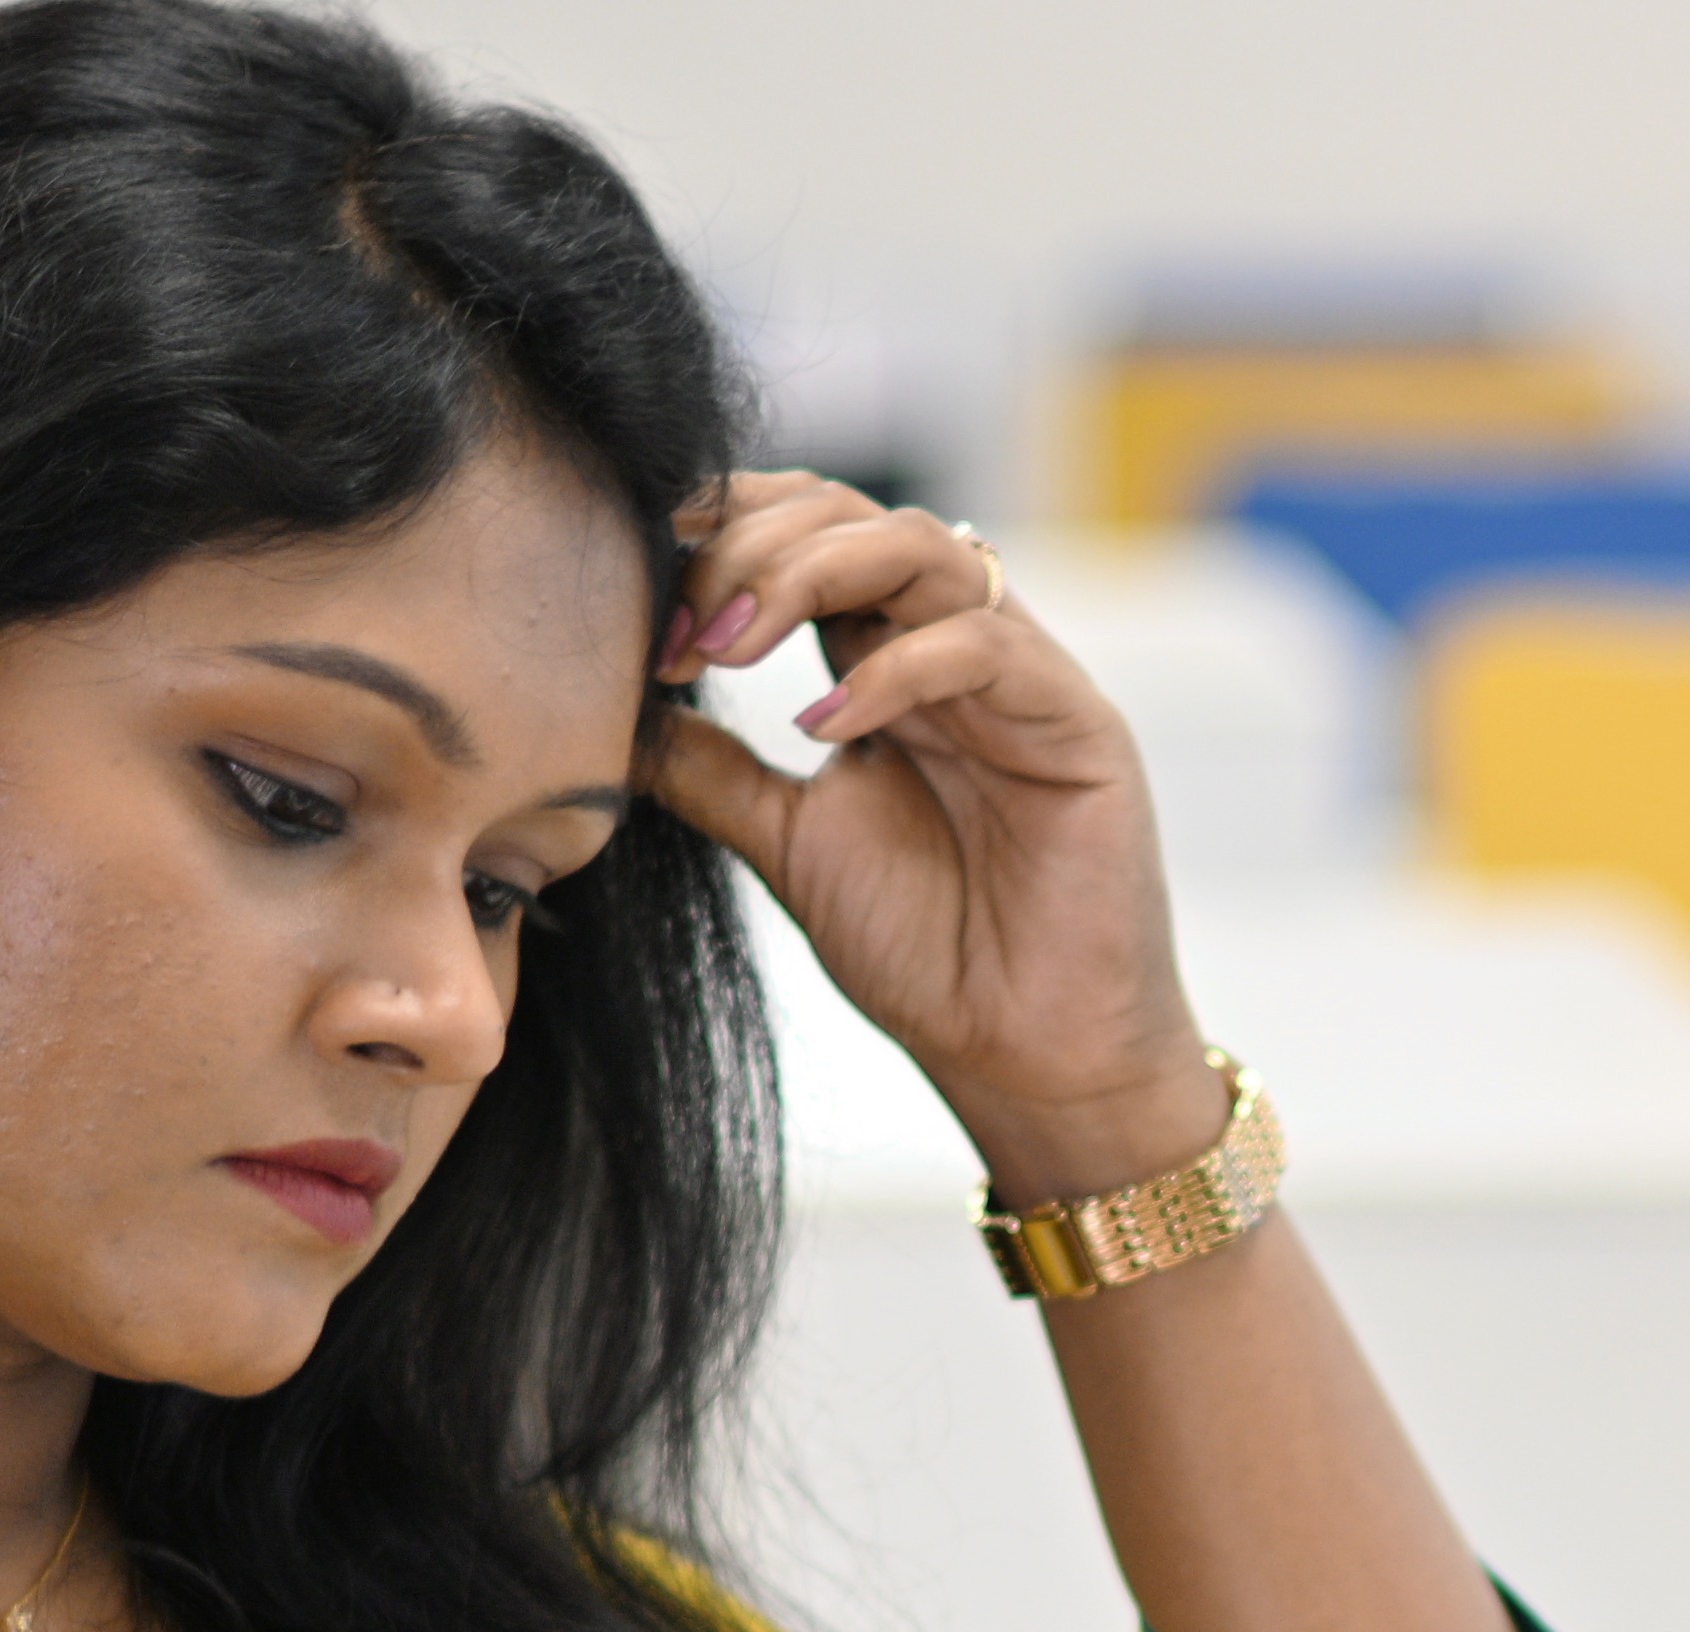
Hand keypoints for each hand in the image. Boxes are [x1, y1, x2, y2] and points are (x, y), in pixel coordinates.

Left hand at [639, 474, 1221, 1203]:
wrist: (1028, 1058)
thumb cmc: (927, 953)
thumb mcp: (785, 841)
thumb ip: (711, 769)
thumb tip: (611, 715)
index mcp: (886, 664)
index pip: (807, 533)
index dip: (723, 528)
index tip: (638, 574)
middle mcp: (953, 649)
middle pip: (853, 515)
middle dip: (750, 548)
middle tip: (683, 627)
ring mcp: (1019, 677)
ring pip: (921, 545)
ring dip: (809, 575)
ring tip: (733, 649)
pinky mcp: (1078, 721)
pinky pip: (982, 644)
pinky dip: (891, 670)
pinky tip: (825, 728)